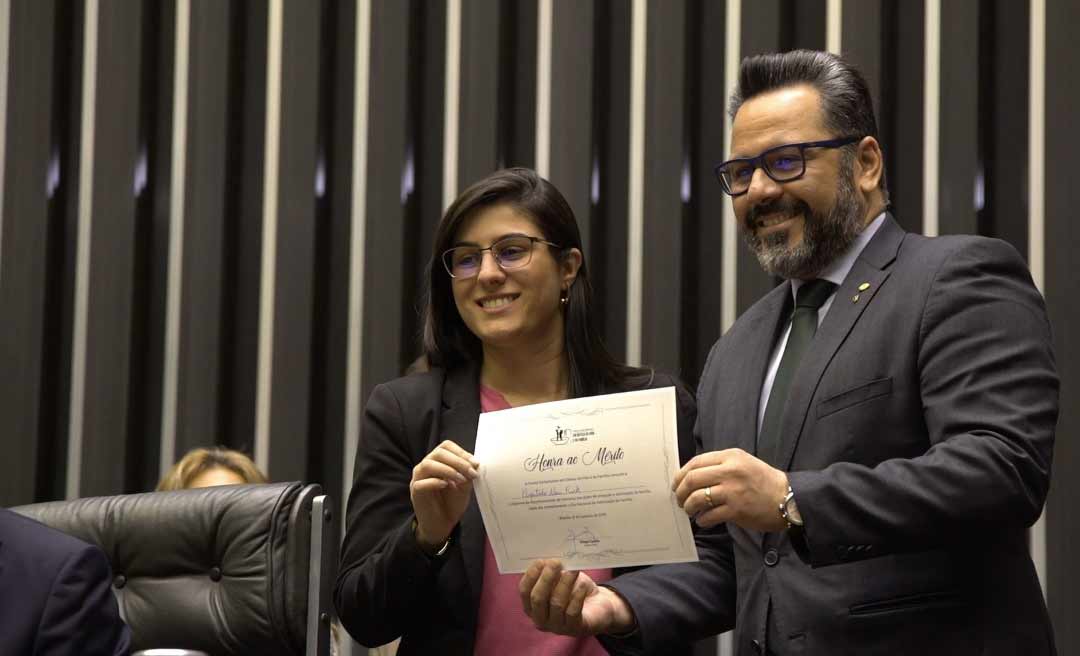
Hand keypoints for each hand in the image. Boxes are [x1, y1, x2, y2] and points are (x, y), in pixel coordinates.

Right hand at [410, 440, 479, 549]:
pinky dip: (434, 482)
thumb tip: (475, 463)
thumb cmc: (452, 503)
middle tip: (471, 472)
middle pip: (438, 453)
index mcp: (438, 461)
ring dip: (448, 470)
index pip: (446, 446)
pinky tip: (446, 485)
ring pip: (428, 464)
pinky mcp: (415, 492)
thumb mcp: (464, 487)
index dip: (461, 452)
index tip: (475, 463)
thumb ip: (468, 474)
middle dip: (457, 461)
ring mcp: (418, 478)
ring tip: (461, 479)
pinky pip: (421, 483)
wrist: (443, 525)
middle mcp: (426, 466)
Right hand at [518, 559, 635, 636]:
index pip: (525, 592)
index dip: (531, 575)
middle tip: (555, 562)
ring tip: (572, 570)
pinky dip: (577, 595)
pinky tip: (582, 585)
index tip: (541, 561)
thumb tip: (548, 559)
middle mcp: (541, 619)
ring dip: (564, 584)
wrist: (598, 607)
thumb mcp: (560, 580)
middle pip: (538, 599)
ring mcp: (557, 626)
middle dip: (546, 579)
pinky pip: (573, 611)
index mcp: (532, 606)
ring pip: (556, 603)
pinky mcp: (574, 628)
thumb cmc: (574, 590)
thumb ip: (551, 573)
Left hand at [672, 448, 788, 531]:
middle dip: (680, 491)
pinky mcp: (736, 510)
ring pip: (697, 498)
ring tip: (690, 510)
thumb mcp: (742, 463)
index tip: (677, 484)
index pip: (696, 462)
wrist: (787, 498)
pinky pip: (709, 515)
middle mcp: (730, 471)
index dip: (681, 474)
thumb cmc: (762, 481)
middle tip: (679, 499)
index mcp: (731, 457)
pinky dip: (702, 520)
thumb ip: (719, 465)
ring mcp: (732, 491)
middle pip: (692, 479)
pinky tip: (703, 520)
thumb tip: (691, 476)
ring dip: (688, 506)